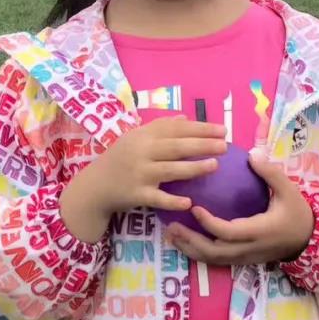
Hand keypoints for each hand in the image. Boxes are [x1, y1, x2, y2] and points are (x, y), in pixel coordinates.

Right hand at [61, 116, 225, 240]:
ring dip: (193, 168)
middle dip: (202, 145)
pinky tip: (189, 202)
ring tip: (214, 166)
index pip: (175, 129)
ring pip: (170, 170)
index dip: (200, 128)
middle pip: (176, 147)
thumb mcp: (135, 138)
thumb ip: (160, 127)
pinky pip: (157, 198)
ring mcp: (139, 174)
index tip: (222, 130)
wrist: (94, 187)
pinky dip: (172, 200)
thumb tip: (185, 117)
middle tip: (224, 146)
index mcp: (143, 136)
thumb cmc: (120, 160)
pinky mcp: (136, 195)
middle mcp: (141, 152)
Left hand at [165, 154, 315, 265]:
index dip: (208, 223)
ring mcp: (244, 257)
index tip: (193, 207)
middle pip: (213, 251)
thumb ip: (271, 173)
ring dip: (189, 248)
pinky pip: (216, 260)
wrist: (308, 240)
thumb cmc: (297, 214)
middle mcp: (248, 248)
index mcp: (259, 231)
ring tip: (171, 234)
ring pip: (211, 259)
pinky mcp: (241, 260)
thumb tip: (252, 154)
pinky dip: (198, 253)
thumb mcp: (289, 191)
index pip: (228, 232)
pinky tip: (185, 241)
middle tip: (172, 224)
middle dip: (190, 240)